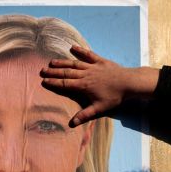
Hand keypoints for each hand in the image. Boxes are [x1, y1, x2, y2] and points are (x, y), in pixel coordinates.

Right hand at [41, 46, 158, 126]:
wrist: (129, 83)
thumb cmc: (114, 97)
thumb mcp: (99, 108)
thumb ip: (85, 115)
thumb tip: (72, 124)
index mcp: (83, 86)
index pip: (65, 84)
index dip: (53, 82)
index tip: (44, 81)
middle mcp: (85, 75)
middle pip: (66, 73)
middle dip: (53, 72)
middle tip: (42, 70)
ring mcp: (92, 67)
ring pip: (74, 64)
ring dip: (62, 62)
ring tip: (52, 61)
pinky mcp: (100, 61)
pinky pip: (88, 55)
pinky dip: (80, 51)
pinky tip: (73, 47)